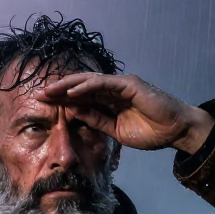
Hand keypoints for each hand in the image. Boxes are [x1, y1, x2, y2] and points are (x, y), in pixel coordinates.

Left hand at [37, 73, 213, 154]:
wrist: (175, 131)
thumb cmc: (151, 131)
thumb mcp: (115, 131)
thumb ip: (96, 121)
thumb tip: (74, 115)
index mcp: (109, 101)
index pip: (81, 98)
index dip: (61, 100)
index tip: (42, 105)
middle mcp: (113, 90)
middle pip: (80, 87)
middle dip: (59, 90)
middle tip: (39, 94)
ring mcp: (121, 85)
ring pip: (89, 82)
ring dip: (68, 85)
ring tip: (50, 90)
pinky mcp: (129, 84)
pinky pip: (104, 84)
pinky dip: (87, 86)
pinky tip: (72, 91)